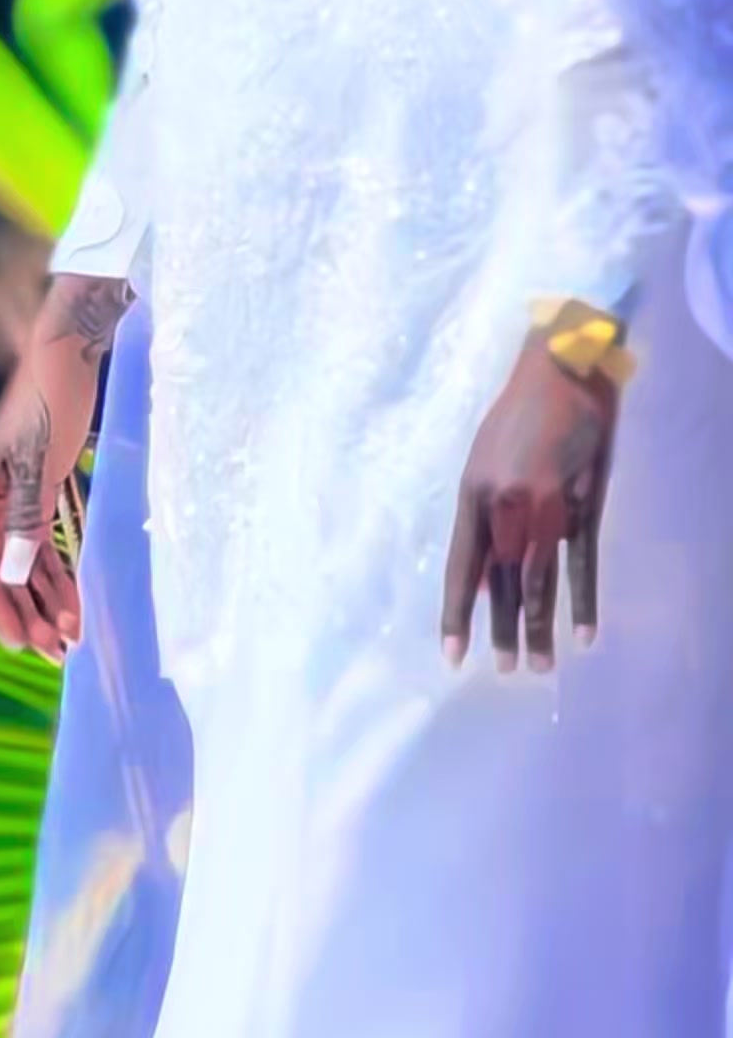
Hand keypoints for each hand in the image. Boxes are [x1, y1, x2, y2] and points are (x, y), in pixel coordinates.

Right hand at [0, 274, 129, 661]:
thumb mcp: (41, 461)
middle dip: (28, 612)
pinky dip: (60, 570)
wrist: (74, 346)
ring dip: (46, 598)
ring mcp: (19, 491)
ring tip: (68, 638)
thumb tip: (10, 575)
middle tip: (54, 655)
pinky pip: (47, 539)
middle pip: (6, 567)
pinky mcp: (44, 486)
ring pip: (27, 558)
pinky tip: (75, 599)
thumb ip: (25, 519)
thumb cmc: (55, 397)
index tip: (19, 646)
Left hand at [441, 328, 620, 675]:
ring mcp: (547, 506)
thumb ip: (481, 516)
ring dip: (539, 627)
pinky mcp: (585, 504)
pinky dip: (584, 601)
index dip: (457, 612)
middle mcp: (505, 504)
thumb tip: (479, 575)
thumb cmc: (518, 412)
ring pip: (540, 579)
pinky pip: (582, 563)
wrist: (564, 367)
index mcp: (473, 492)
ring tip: (538, 667)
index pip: (460, 566)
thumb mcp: (483, 459)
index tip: (453, 654)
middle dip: (502, 629)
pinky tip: (585, 634)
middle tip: (505, 671)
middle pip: (501, 580)